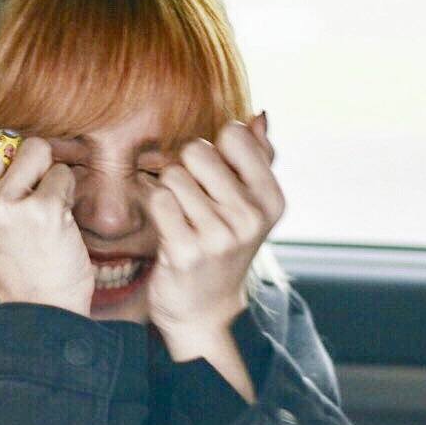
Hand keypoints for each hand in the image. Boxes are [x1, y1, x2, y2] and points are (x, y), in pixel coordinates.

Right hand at [0, 113, 94, 315]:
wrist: (40, 306)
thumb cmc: (6, 255)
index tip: (0, 191)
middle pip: (4, 140)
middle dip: (21, 166)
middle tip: (22, 208)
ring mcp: (2, 209)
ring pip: (36, 148)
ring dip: (45, 175)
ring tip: (39, 208)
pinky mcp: (41, 211)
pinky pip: (61, 172)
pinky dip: (65, 192)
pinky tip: (56, 221)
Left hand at [139, 112, 281, 335]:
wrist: (205, 309)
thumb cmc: (224, 247)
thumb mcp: (251, 206)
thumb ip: (257, 157)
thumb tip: (258, 115)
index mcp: (271, 199)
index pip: (234, 135)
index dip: (215, 149)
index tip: (214, 176)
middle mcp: (250, 217)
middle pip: (197, 151)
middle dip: (186, 168)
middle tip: (191, 197)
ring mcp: (219, 236)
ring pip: (173, 176)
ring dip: (168, 191)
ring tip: (180, 216)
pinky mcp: (185, 251)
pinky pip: (157, 201)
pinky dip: (154, 208)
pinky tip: (167, 228)